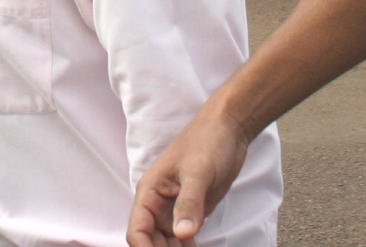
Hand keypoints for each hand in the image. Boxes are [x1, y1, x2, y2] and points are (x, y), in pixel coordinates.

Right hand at [127, 106, 250, 246]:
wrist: (228, 130)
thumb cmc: (208, 142)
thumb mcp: (198, 172)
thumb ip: (189, 203)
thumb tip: (183, 234)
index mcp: (150, 192)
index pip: (137, 231)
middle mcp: (158, 204)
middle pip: (150, 241)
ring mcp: (174, 209)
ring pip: (166, 243)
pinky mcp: (191, 212)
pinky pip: (183, 239)